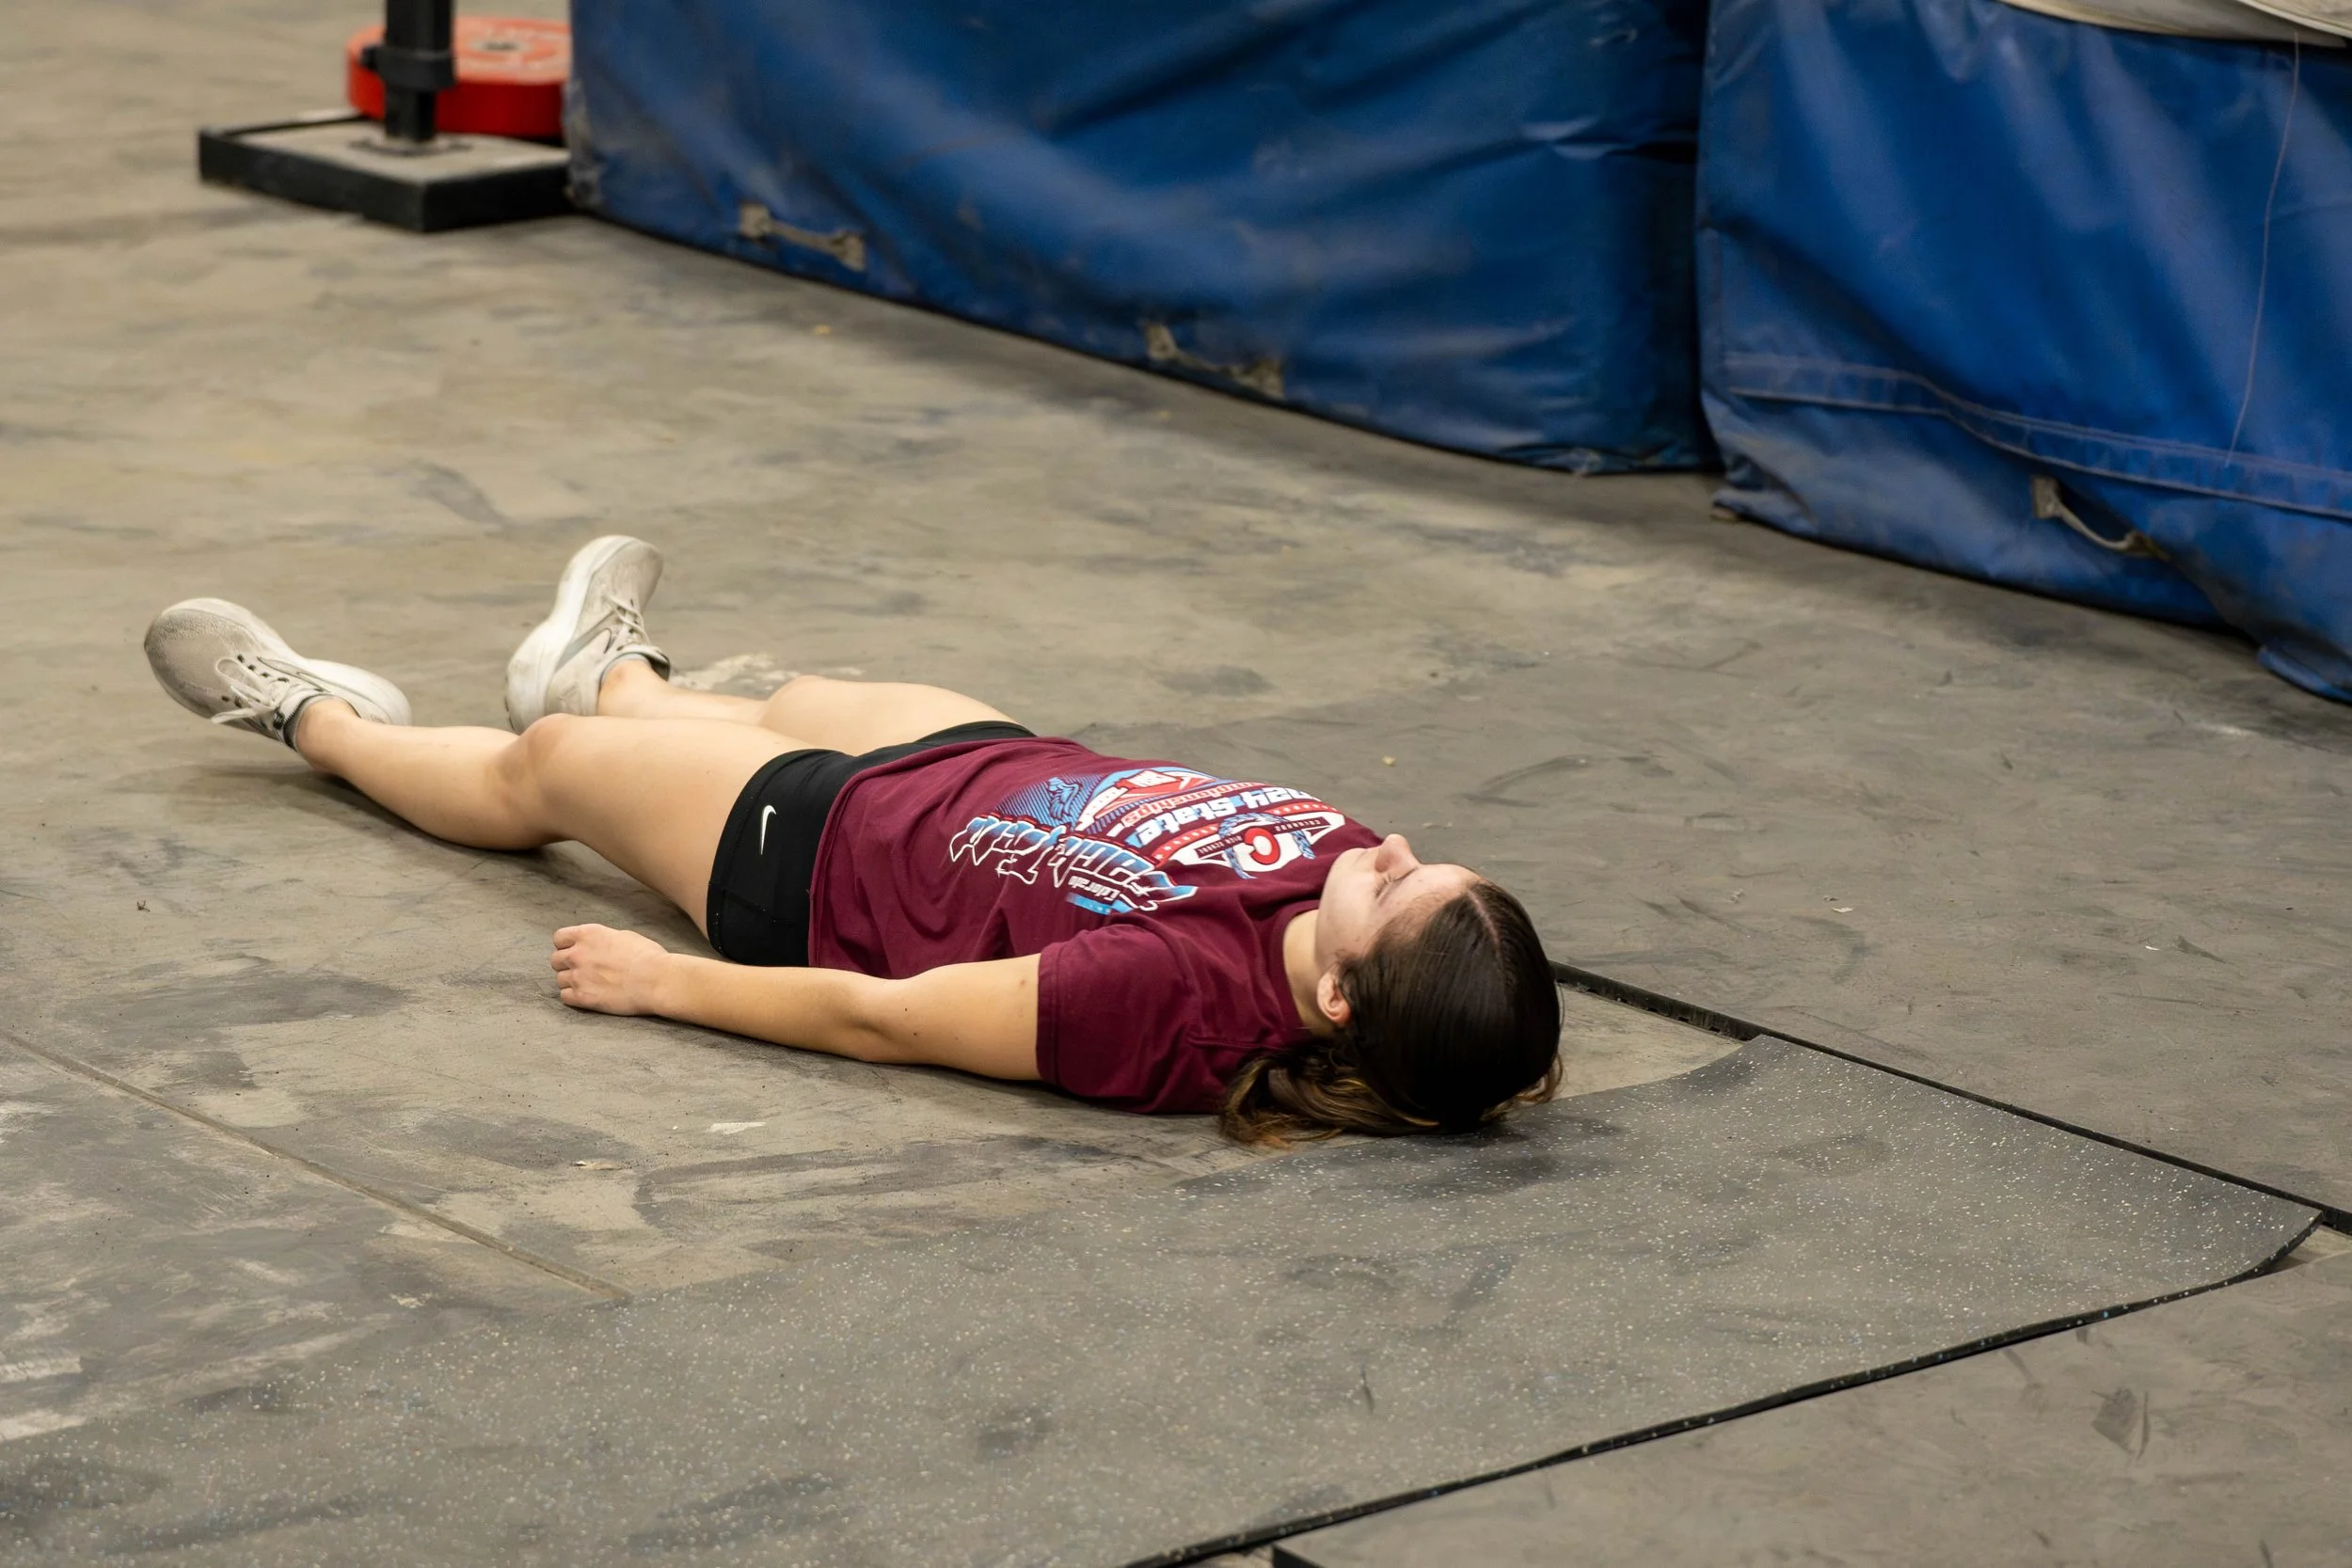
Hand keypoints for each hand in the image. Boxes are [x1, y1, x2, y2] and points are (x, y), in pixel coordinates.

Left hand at [550, 924, 668, 1014]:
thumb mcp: (624, 936)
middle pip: (555, 960)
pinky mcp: (583, 997)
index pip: (559, 938)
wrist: (656, 980)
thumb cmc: (648, 957)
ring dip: (571, 982)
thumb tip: (597, 946)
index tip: (574, 951)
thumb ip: (603, 940)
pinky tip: (588, 995)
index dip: (565, 945)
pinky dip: (574, 996)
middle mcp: (578, 954)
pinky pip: (565, 997)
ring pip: (559, 980)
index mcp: (588, 934)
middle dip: (566, 964)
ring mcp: (578, 976)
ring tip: (589, 984)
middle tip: (583, 970)